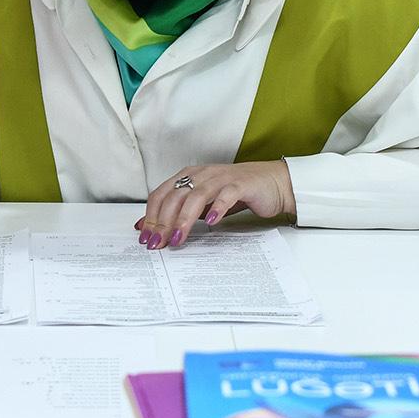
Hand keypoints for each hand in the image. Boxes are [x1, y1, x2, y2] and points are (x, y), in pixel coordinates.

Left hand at [137, 161, 295, 248]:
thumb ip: (177, 212)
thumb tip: (147, 226)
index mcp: (189, 176)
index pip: (161, 194)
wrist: (273, 183)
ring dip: (184, 219)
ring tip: (178, 238)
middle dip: (163, 222)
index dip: (150, 216)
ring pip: (196, 196)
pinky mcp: (241, 185)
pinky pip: (226, 195)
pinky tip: (211, 222)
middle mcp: (202, 174)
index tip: (146, 238)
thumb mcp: (202, 203)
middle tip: (158, 243)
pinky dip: (217, 208)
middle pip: (174, 197)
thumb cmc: (236, 193)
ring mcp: (221, 178)